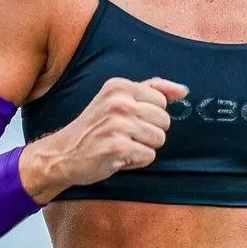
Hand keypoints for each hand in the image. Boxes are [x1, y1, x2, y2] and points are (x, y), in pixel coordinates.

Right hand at [21, 77, 188, 201]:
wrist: (63, 153)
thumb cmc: (94, 128)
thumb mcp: (118, 99)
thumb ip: (151, 90)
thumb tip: (183, 91)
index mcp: (119, 86)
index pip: (162, 101)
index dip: (149, 116)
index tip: (127, 119)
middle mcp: (119, 102)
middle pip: (164, 121)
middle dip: (149, 132)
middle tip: (124, 135)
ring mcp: (118, 124)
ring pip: (159, 139)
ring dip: (143, 148)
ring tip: (121, 145)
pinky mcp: (117, 147)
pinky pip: (148, 156)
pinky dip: (136, 161)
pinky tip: (117, 157)